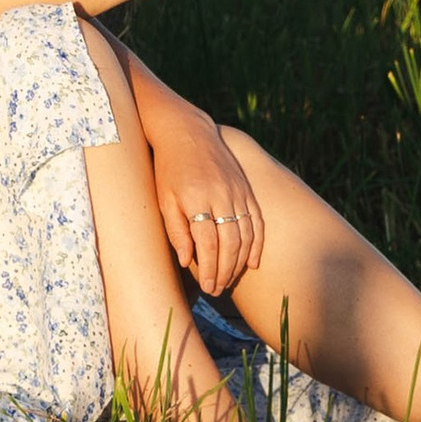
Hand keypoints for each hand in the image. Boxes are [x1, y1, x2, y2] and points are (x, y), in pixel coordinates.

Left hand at [150, 110, 263, 295]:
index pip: (208, 243)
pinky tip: (252, 263)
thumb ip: (176, 231)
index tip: (208, 287)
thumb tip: (187, 262)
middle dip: (225, 271)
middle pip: (229, 243)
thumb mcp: (164, 199)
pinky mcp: (246, 189)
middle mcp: (221, 195)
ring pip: (245, 235)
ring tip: (229, 280)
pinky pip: (257, 221)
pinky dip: (257, 244)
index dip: (209, 269)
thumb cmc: (169, 168)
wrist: (187, 132)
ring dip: (239, 262)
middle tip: (218, 290)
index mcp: (196, 199)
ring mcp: (237, 192)